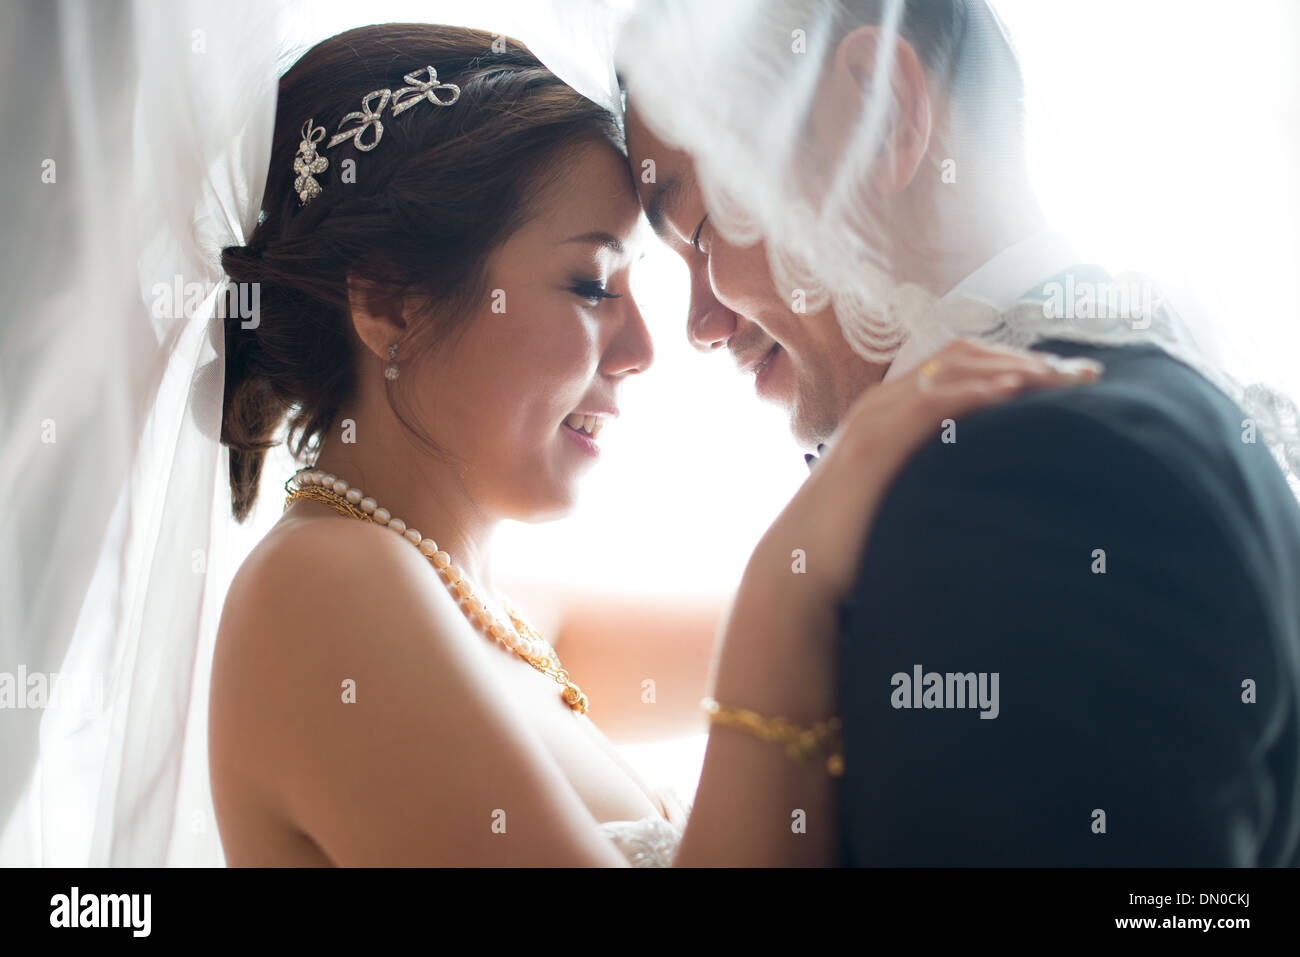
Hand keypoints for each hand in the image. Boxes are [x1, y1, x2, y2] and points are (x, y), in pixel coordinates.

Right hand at [745, 338, 1103, 605]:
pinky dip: (974, 392)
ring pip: (952, 370)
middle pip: (964, 355)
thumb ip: (934, 474)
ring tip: (1063, 377)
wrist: (799, 571)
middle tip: (1085, 374)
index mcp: (890, 410)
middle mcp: (882, 403)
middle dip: (1028, 358)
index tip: (1069, 378)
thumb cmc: (852, 541)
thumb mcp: (901, 495)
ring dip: (1013, 367)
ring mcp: (875, 420)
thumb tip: (987, 483)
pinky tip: (1013, 391)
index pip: (961, 363)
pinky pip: (929, 405)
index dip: (1016, 360)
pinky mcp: (873, 447)